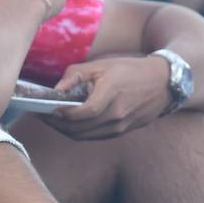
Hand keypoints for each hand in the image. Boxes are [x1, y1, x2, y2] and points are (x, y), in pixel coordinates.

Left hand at [47, 56, 174, 138]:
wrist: (163, 84)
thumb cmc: (131, 70)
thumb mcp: (102, 65)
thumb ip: (75, 76)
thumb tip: (55, 91)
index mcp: (111, 93)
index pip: (82, 112)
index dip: (61, 114)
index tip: (46, 108)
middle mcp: (116, 114)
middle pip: (78, 128)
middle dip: (55, 123)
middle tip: (40, 114)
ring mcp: (120, 126)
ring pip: (83, 136)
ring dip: (64, 130)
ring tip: (50, 119)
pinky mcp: (121, 132)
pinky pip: (93, 137)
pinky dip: (77, 132)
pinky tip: (67, 123)